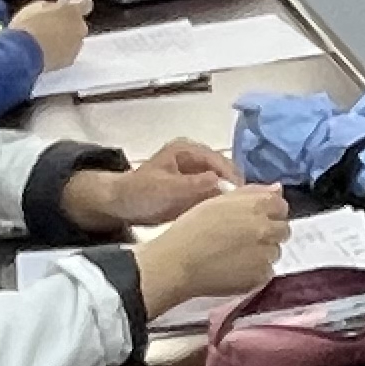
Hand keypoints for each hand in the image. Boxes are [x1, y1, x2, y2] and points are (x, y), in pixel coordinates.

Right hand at [10, 0, 93, 73]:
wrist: (23, 53)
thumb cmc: (28, 26)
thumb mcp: (36, 8)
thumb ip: (51, 8)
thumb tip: (54, 11)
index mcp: (73, 11)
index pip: (86, 3)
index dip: (78, 5)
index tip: (69, 9)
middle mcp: (80, 28)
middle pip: (78, 25)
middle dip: (67, 26)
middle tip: (50, 29)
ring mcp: (77, 46)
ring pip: (73, 41)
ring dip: (63, 41)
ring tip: (44, 45)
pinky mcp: (70, 60)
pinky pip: (66, 54)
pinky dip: (59, 54)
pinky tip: (44, 54)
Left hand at [71, 138, 239, 229]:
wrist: (119, 206)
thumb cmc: (140, 194)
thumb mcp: (167, 189)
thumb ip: (193, 184)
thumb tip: (222, 181)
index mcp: (187, 150)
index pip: (218, 160)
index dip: (231, 177)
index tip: (242, 196)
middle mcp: (195, 157)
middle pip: (223, 170)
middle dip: (234, 186)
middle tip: (245, 207)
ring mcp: (195, 172)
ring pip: (221, 182)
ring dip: (229, 195)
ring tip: (239, 212)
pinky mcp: (194, 187)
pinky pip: (213, 193)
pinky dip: (220, 202)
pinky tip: (226, 215)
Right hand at [132, 183, 289, 317]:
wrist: (177, 263)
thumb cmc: (191, 229)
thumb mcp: (218, 201)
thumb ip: (251, 193)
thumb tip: (278, 189)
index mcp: (257, 206)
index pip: (281, 206)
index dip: (270, 212)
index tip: (256, 219)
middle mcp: (267, 228)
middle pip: (283, 230)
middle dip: (269, 232)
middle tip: (246, 239)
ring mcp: (266, 254)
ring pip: (275, 251)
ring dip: (262, 252)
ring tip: (236, 255)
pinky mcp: (260, 276)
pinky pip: (266, 271)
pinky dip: (255, 271)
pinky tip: (235, 269)